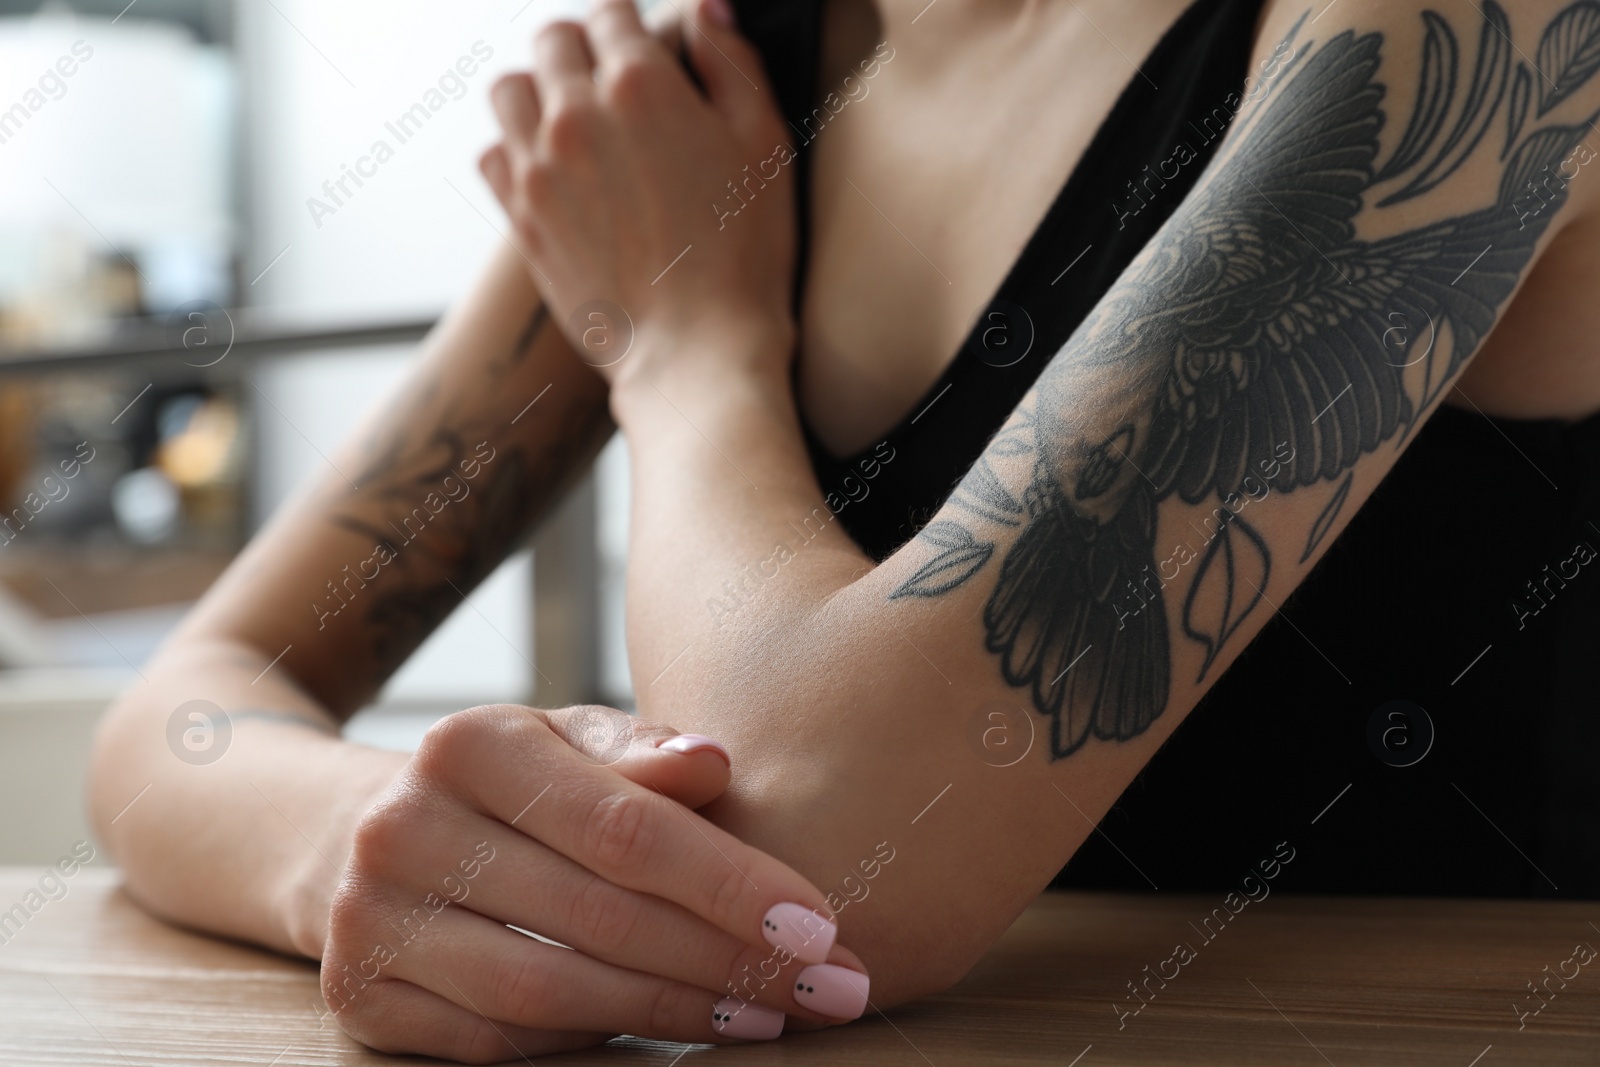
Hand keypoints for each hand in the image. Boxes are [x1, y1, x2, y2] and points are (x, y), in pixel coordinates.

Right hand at [319, 704, 869, 1061]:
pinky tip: (669, 1030)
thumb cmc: (514, 784)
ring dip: (673, 1013)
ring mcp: (370, 921)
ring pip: (548, 992)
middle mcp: (404, 828)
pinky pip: (500, 1041)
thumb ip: (645, 753)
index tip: (821, 926)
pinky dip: (594, 1041)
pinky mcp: (360, 998)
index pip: (623, 827)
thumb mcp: (572, 742)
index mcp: (470, 745)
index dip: (729, 884)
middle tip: (825, 990)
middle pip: (596, 917)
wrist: (361, 831)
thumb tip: (717, 763)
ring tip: (764, 1015)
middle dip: (725, 961)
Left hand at [479, 0, 798, 395]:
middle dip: (582, 50)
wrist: (695, 351)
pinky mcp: (521, 217)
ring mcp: (540, 167)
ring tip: (574, 122)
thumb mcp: (764, 145)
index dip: (632, 26)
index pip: (611, 12)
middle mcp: (576, 114)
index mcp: (641, 83)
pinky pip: (492, 152)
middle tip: (613, 85)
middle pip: (552, 41)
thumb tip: (705, 9)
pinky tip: (553, 170)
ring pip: (509, 89)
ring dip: (539, 92)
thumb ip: (731, 62)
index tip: (647, 51)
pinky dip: (516, 149)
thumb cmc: (743, 255)